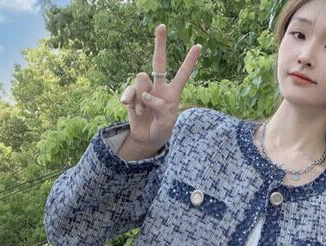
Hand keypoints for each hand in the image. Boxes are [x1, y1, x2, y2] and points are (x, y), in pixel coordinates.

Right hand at [119, 23, 201, 151]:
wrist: (147, 139)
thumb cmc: (162, 129)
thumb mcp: (166, 122)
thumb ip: (160, 107)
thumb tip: (146, 95)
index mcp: (172, 93)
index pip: (182, 75)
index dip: (190, 61)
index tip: (198, 46)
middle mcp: (159, 87)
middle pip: (159, 62)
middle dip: (160, 44)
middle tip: (162, 26)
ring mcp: (145, 90)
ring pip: (142, 78)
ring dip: (141, 97)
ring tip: (142, 112)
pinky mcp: (132, 95)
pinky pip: (129, 91)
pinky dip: (129, 99)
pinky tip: (127, 105)